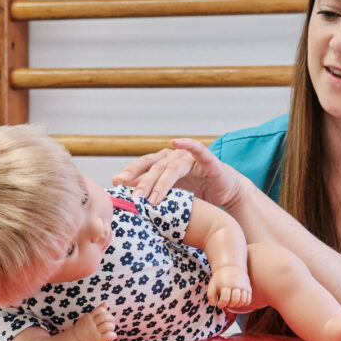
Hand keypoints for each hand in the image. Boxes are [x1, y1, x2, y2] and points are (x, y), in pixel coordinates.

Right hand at [71, 302, 116, 340]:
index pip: (101, 310)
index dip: (106, 313)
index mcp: (88, 318)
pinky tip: (111, 337)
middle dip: (111, 319)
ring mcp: (94, 333)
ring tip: (110, 330)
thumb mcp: (88, 319)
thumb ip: (97, 311)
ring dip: (112, 327)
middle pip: (105, 317)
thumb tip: (106, 303)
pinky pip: (109, 335)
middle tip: (110, 324)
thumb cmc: (84, 331)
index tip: (106, 318)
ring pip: (108, 325)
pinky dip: (113, 335)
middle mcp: (90, 325)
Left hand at [112, 138, 243, 207]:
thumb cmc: (197, 192)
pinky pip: (198, 150)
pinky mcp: (208, 162)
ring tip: (152, 199)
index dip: (129, 173)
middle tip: (132, 196)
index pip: (143, 167)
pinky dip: (188, 144)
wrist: (226, 193)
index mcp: (163, 164)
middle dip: (142, 182)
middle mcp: (174, 158)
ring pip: (172, 167)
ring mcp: (190, 158)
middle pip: (154, 167)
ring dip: (161, 183)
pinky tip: (177, 141)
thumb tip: (125, 196)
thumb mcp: (171, 195)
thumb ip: (151, 192)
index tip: (115, 183)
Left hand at [207, 265, 251, 308]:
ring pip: (243, 300)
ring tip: (232, 302)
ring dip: (237, 305)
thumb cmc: (220, 279)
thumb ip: (210, 296)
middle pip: (235, 299)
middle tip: (227, 302)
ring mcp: (243, 286)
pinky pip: (248, 300)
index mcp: (225, 284)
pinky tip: (238, 301)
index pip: (225, 298)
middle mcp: (235, 285)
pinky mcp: (248, 288)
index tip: (219, 304)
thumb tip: (213, 304)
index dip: (221, 304)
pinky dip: (244, 303)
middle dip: (230, 305)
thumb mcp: (212, 285)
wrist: (231, 267)